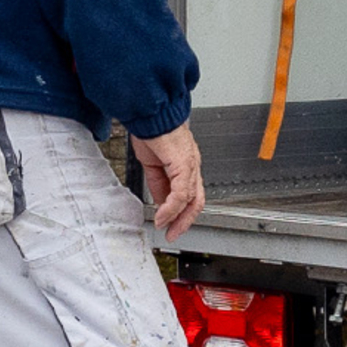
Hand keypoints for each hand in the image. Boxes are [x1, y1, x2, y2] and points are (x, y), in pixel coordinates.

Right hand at [132, 124, 205, 240]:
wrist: (149, 113)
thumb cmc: (151, 129)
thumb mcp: (152, 164)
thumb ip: (159, 184)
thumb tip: (160, 203)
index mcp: (186, 164)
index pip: (190, 194)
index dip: (181, 212)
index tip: (169, 224)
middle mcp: (192, 165)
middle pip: (197, 200)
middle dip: (185, 221)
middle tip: (173, 233)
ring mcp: (190, 165)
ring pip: (191, 199)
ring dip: (178, 218)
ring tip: (166, 227)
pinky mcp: (183, 164)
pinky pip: (180, 193)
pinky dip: (171, 208)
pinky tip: (162, 215)